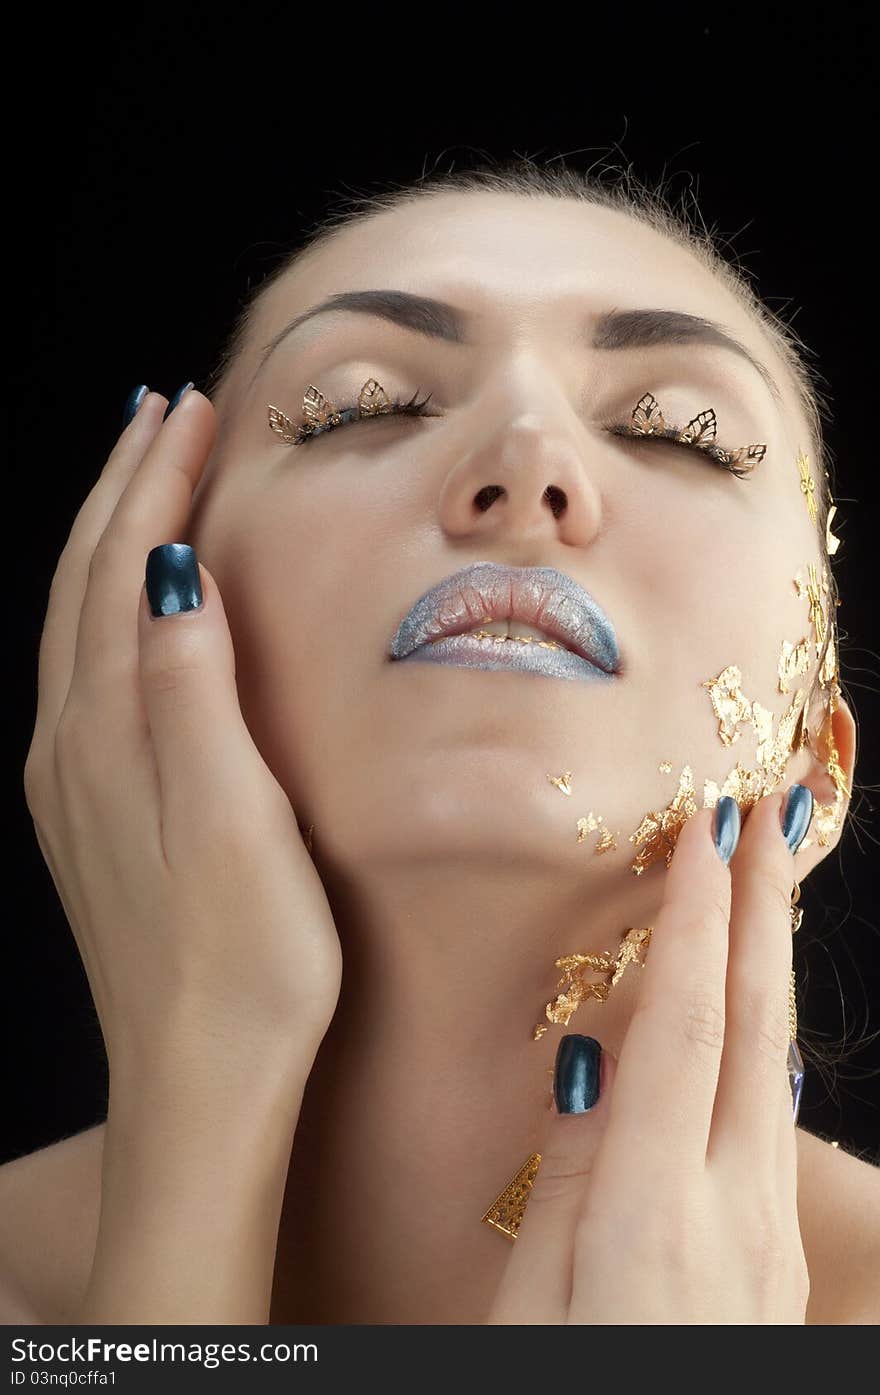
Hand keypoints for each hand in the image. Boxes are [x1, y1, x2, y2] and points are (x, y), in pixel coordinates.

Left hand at [23, 389, 342, 1078]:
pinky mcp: (95, 815)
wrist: (203, 1078)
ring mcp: (75, 782)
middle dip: (124, 487)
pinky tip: (135, 608)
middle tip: (166, 412)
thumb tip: (168, 572)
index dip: (156, 482)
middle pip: (86, 583)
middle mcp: (72, 745)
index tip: (192, 407)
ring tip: (148, 483)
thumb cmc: (246, 956)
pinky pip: (87, 674)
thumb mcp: (233, 816)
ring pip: (79, 625)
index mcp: (107, 732)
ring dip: (110, 540)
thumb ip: (191, 691)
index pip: (124, 568)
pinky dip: (109, 607)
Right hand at [487, 794, 810, 1324]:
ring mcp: (766, 1234)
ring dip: (770, 961)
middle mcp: (732, 1209)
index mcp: (652, 1212)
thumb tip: (594, 1063)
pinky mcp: (771, 1257)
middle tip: (764, 813)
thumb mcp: (528, 1308)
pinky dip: (761, 1034)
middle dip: (762, 909)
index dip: (694, 923)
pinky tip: (748, 1009)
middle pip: (757, 1028)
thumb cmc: (562, 1392)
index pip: (683, 1029)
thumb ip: (567, 1181)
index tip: (701, 833)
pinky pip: (770, 1115)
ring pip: (776, 1064)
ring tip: (763, 882)